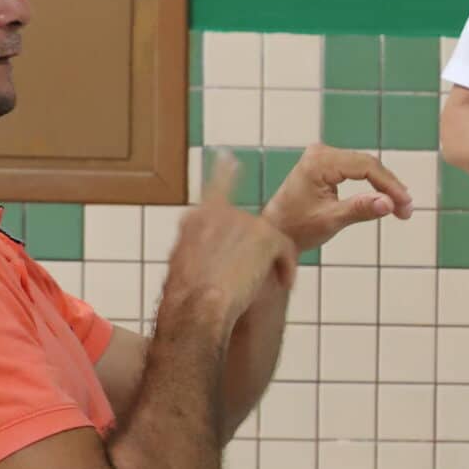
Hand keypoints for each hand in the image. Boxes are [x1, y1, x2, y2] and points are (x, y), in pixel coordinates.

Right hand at [166, 154, 297, 323]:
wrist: (198, 309)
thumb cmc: (187, 301)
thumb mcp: (181, 267)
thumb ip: (193, 249)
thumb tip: (198, 249)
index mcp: (196, 219)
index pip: (213, 187)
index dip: (223, 173)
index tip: (228, 159)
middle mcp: (219, 213)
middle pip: (249, 224)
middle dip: (256, 249)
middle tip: (255, 274)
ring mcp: (242, 221)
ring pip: (269, 237)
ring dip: (273, 260)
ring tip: (272, 282)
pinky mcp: (264, 235)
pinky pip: (285, 248)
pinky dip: (287, 266)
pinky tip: (284, 282)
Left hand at [262, 143, 411, 252]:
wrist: (274, 232)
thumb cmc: (296, 228)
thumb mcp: (330, 220)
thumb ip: (360, 209)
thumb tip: (390, 204)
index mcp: (319, 162)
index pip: (366, 167)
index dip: (390, 185)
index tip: (405, 205)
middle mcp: (321, 153)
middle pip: (368, 164)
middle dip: (390, 187)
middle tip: (407, 211)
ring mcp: (322, 156)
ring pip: (365, 167)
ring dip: (384, 186)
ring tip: (401, 208)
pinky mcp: (325, 165)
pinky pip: (356, 170)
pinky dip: (372, 185)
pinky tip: (386, 198)